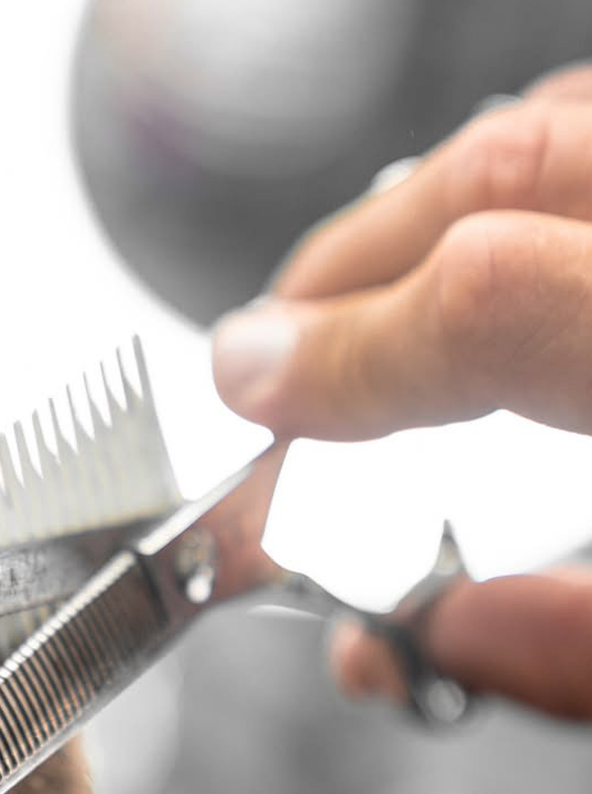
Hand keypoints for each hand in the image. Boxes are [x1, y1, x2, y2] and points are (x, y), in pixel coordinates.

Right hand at [210, 63, 591, 718]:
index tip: (247, 390)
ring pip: (559, 128)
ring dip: (428, 218)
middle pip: (513, 174)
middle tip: (264, 349)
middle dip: (350, 270)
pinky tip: (482, 260)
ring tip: (349, 305)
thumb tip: (444, 635)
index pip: (493, 302)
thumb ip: (585, 655)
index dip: (340, 354)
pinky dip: (522, 189)